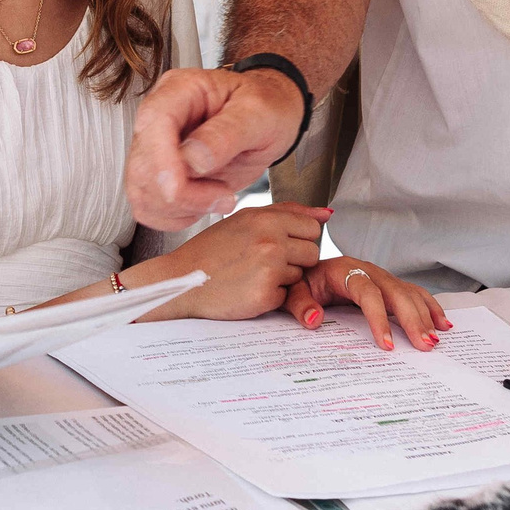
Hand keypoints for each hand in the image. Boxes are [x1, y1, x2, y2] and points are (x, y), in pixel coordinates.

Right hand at [125, 66, 305, 229]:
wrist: (271, 117)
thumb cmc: (266, 107)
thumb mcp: (259, 114)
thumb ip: (226, 133)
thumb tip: (193, 159)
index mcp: (180, 90)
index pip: (154, 121)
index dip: (160, 160)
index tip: (178, 188)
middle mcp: (160, 117)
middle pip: (143, 165)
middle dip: (180, 194)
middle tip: (224, 196)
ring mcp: (156, 147)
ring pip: (141, 191)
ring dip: (180, 208)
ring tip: (220, 198)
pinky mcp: (159, 175)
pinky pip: (149, 207)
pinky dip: (175, 217)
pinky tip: (205, 205)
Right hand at [138, 204, 330, 320]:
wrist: (183, 280)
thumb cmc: (212, 250)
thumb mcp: (245, 219)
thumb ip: (288, 212)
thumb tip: (326, 213)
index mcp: (266, 219)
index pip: (312, 228)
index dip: (297, 238)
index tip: (277, 243)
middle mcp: (271, 241)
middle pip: (312, 253)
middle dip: (295, 260)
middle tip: (263, 261)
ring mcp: (269, 269)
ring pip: (301, 276)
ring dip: (283, 279)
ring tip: (253, 274)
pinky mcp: (265, 296)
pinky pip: (286, 297)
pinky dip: (271, 296)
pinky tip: (248, 289)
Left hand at [283, 258, 447, 350]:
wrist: (305, 267)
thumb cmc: (301, 280)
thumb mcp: (292, 290)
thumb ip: (300, 303)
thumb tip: (314, 319)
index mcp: (344, 270)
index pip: (367, 292)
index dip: (379, 318)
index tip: (387, 346)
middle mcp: (367, 270)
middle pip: (396, 292)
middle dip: (412, 319)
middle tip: (425, 346)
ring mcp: (380, 277)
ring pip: (409, 293)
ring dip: (425, 316)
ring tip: (435, 340)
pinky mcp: (387, 285)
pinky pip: (413, 293)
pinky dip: (429, 307)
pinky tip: (442, 323)